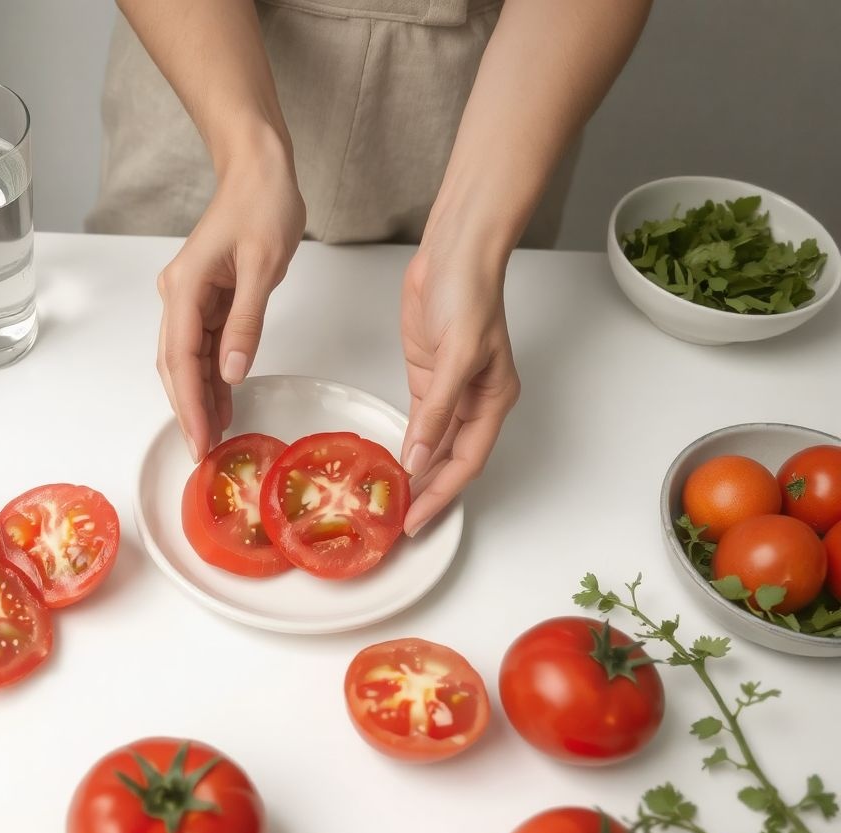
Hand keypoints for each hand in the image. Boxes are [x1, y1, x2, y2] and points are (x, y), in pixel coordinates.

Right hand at [156, 141, 305, 461]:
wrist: (260, 169)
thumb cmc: (262, 204)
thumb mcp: (264, 265)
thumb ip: (247, 322)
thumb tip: (232, 372)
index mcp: (186, 287)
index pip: (180, 359)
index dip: (188, 404)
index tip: (198, 439)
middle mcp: (179, 295)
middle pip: (175, 365)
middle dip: (187, 409)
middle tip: (202, 452)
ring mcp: (191, 297)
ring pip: (188, 360)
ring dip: (199, 397)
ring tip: (215, 435)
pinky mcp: (208, 298)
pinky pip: (205, 346)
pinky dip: (213, 376)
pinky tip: (224, 401)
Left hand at [397, 239, 519, 535]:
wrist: (454, 253)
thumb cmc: (467, 294)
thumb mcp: (455, 355)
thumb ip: (437, 411)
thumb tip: (418, 457)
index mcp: (493, 400)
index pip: (466, 461)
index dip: (442, 493)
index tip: (417, 520)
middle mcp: (474, 401)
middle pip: (452, 461)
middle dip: (430, 492)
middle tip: (400, 523)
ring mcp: (450, 391)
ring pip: (435, 446)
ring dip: (418, 473)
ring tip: (394, 503)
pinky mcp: (428, 377)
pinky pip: (419, 422)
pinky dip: (408, 444)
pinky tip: (394, 464)